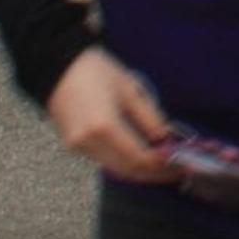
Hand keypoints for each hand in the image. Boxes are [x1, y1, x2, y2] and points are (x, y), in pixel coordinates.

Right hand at [46, 47, 174, 183]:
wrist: (57, 66)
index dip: (161, 165)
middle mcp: (89, 142)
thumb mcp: (129, 89)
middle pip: (126, 170)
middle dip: (153, 173)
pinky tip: (140, 155)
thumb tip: (166, 138)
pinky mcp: (73, 146)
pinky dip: (124, 162)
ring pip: (114, 169)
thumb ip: (149, 117)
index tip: (181, 165)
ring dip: (139, 170)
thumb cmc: (95, 71)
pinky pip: (104, 160)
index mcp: (104, 126)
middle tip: (176, 169)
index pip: (138, 158)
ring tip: (163, 164)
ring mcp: (78, 147)